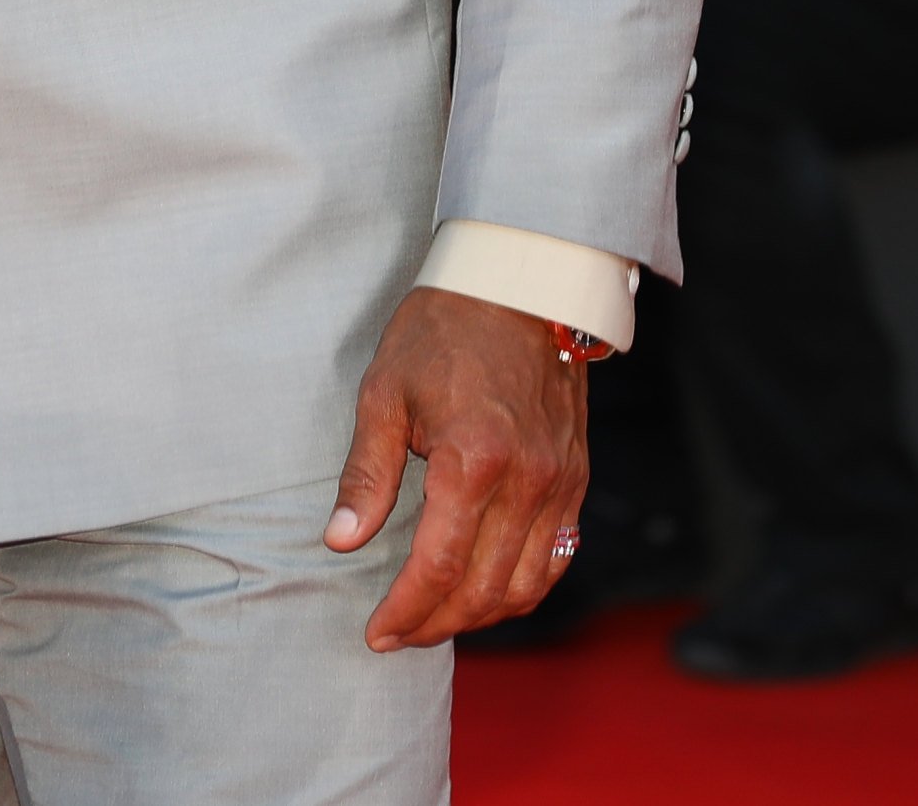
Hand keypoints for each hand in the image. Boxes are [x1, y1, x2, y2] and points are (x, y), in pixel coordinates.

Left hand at [327, 287, 592, 651]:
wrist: (521, 283)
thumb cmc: (444, 329)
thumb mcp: (384, 392)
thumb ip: (367, 474)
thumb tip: (341, 539)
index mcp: (472, 460)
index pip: (437, 568)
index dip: (404, 611)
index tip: (377, 632)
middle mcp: (526, 481)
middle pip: (482, 590)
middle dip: (435, 625)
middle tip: (398, 634)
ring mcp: (559, 482)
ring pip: (525, 585)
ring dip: (479, 616)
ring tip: (436, 620)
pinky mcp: (576, 478)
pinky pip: (557, 557)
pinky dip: (523, 589)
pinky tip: (488, 592)